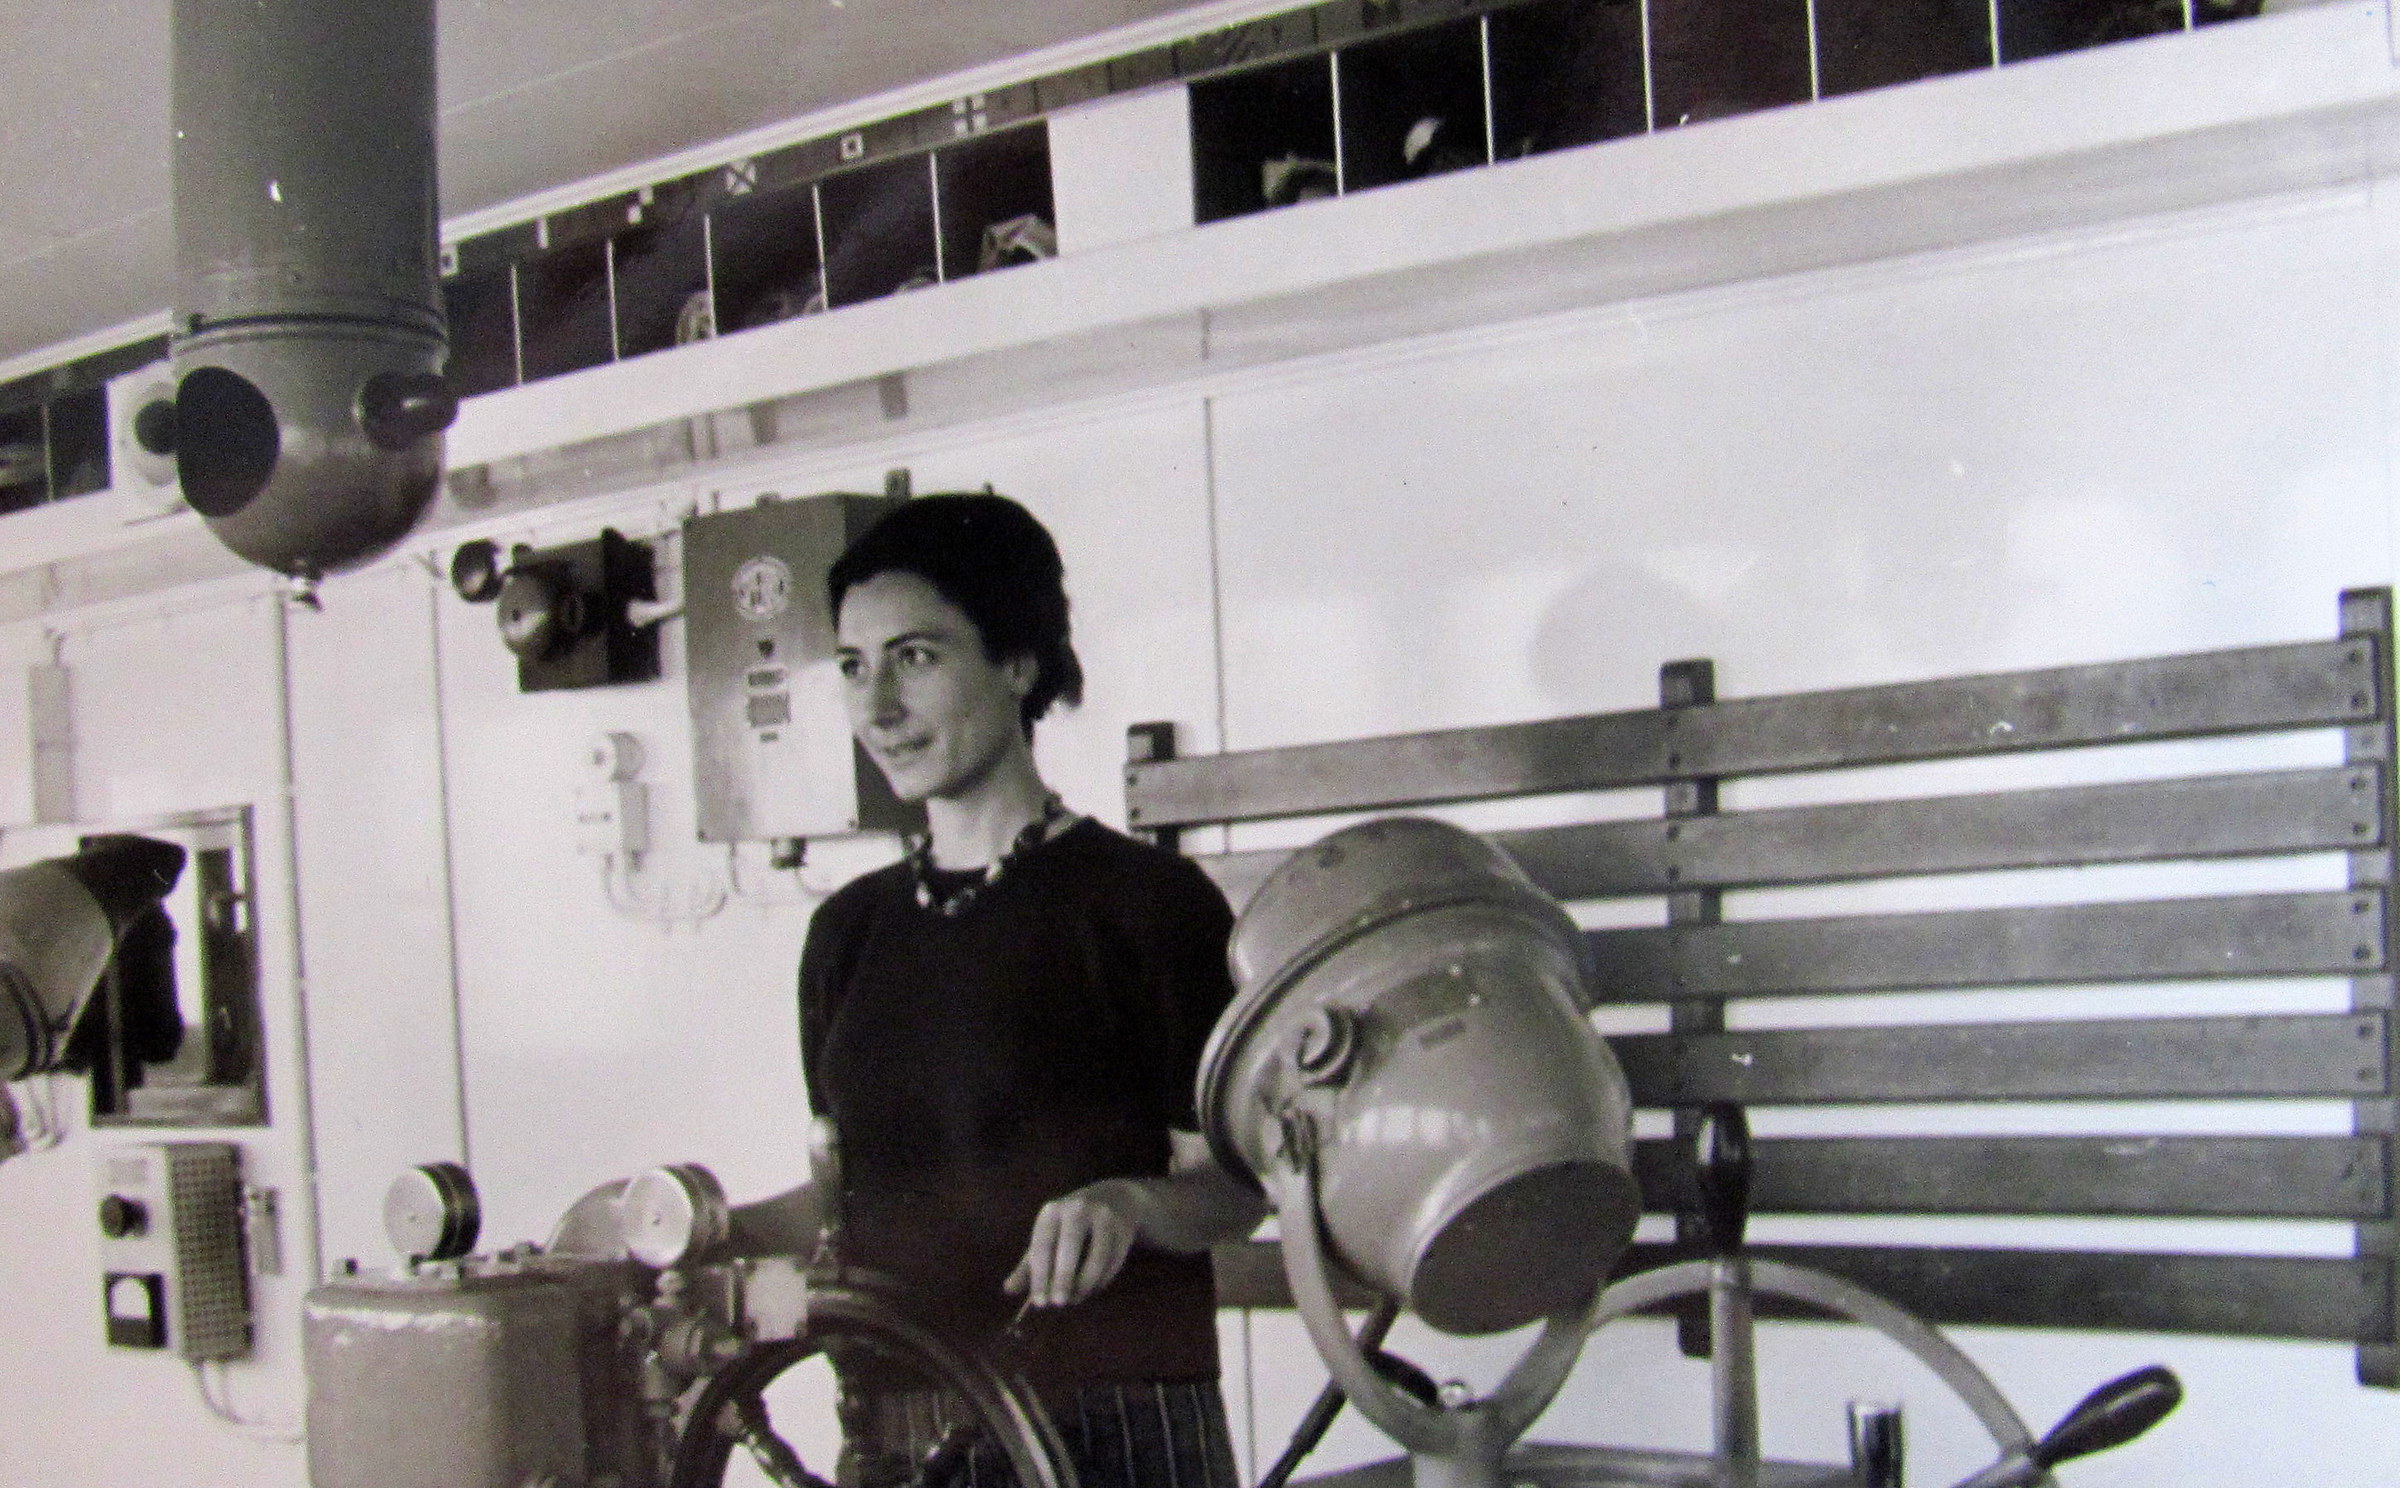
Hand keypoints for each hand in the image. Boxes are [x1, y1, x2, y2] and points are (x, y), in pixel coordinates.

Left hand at [1004, 1179, 1144, 1308]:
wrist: (1113, 1201)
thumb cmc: (1069, 1227)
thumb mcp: (1047, 1239)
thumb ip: (1028, 1266)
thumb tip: (1008, 1289)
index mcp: (1052, 1211)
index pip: (1042, 1246)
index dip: (1039, 1276)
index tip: (1039, 1302)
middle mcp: (1077, 1209)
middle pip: (1070, 1246)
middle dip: (1063, 1277)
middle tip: (1058, 1303)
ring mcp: (1103, 1217)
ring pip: (1097, 1255)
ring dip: (1086, 1283)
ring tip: (1076, 1299)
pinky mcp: (1122, 1230)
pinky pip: (1113, 1261)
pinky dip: (1102, 1280)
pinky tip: (1092, 1290)